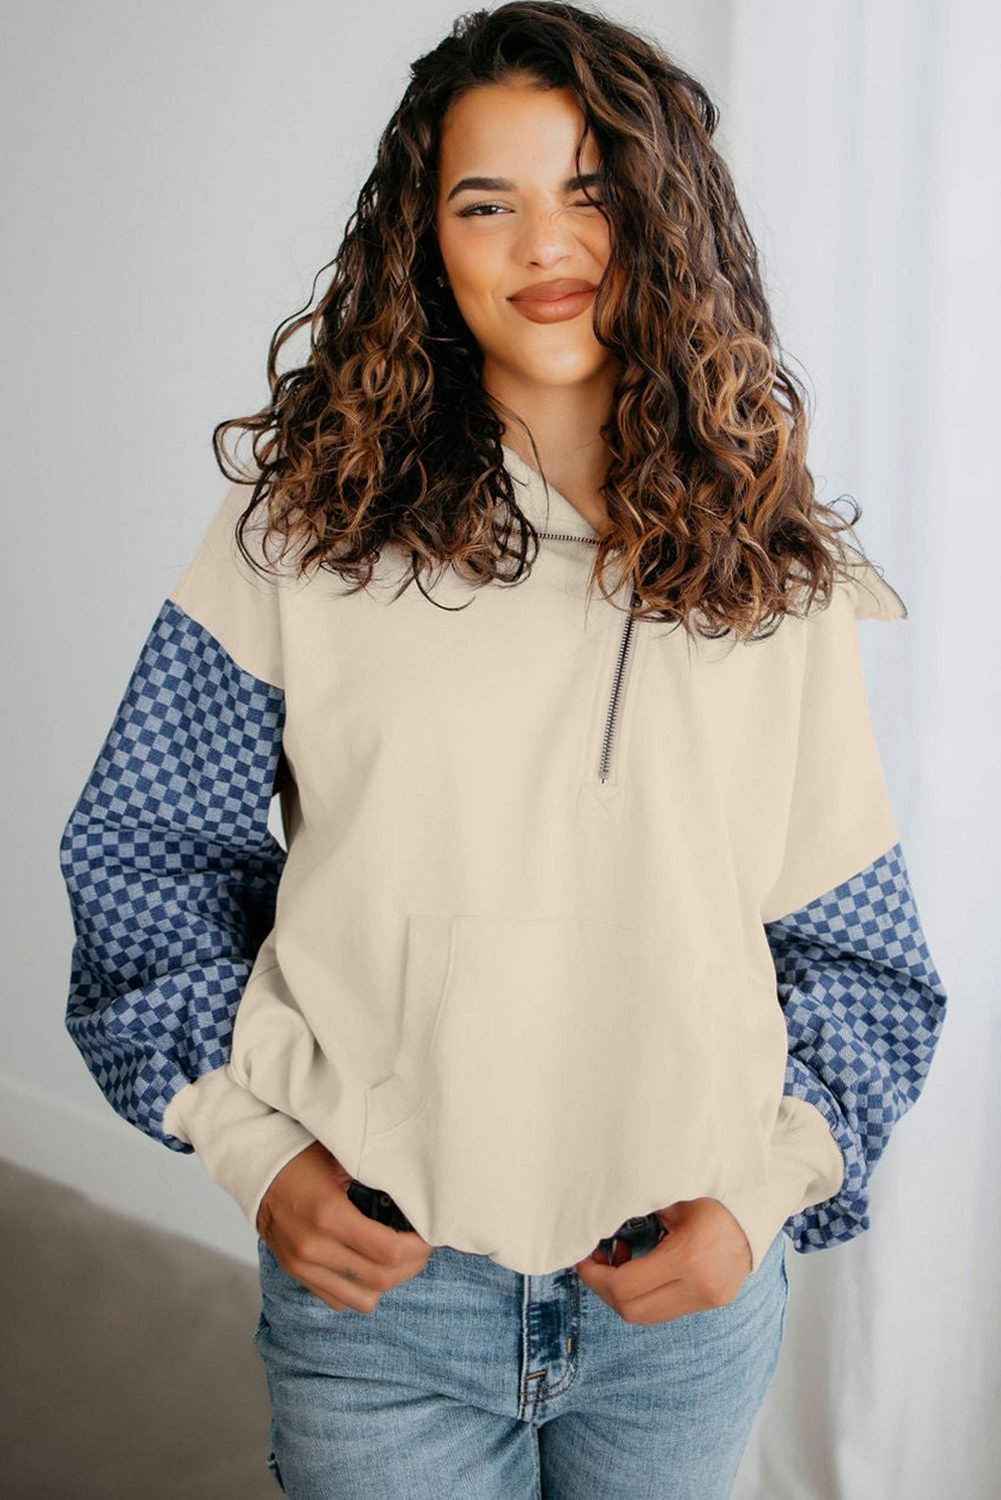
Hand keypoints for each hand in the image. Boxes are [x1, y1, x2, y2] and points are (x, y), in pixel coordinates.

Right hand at [256, 1142, 433, 1313]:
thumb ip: (375, 1180)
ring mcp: (304, 1266)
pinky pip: (338, 1300)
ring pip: (362, 1299)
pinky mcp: (297, 1274)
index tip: (429, 1235)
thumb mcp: (342, 1159)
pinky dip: (361, 1290)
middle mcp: (315, 1248)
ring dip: (389, 1284)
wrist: (258, 1169)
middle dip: (411, 1266)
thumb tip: (415, 1197)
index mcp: (330, 1215)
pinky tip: (370, 1267)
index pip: (389, 1251)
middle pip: (381, 1279)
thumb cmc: (303, 1158)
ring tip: (400, 1261)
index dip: (418, 1248)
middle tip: (422, 1248)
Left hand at [573, 1198, 753, 1324]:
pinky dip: (644, 1295)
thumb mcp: (672, 1197)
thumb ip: (636, 1212)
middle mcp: (699, 1287)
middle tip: (594, 1262)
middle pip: (632, 1311)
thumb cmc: (712, 1195)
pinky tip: (642, 1268)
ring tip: (618, 1261)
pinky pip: (665, 1309)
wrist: (757, 1209)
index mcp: (687, 1258)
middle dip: (604, 1289)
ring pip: (647, 1315)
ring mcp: (709, 1300)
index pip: (625, 1287)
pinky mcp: (713, 1303)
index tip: (582, 1258)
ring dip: (623, 1295)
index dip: (595, 1276)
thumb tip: (597, 1222)